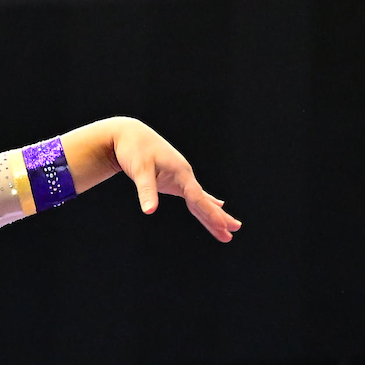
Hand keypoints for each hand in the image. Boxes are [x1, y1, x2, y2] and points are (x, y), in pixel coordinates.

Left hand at [108, 119, 238, 241]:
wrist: (129, 135)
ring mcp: (180, 178)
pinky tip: (217, 205)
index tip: (222, 225)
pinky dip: (204, 203)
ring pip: (200, 200)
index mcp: (181, 172)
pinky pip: (193, 195)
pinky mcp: (174, 180)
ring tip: (227, 227)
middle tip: (235, 229)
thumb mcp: (140, 170)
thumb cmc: (134, 150)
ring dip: (213, 214)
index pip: (198, 198)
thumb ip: (147, 191)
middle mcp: (185, 175)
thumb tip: (149, 211)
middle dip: (219, 217)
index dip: (210, 212)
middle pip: (204, 201)